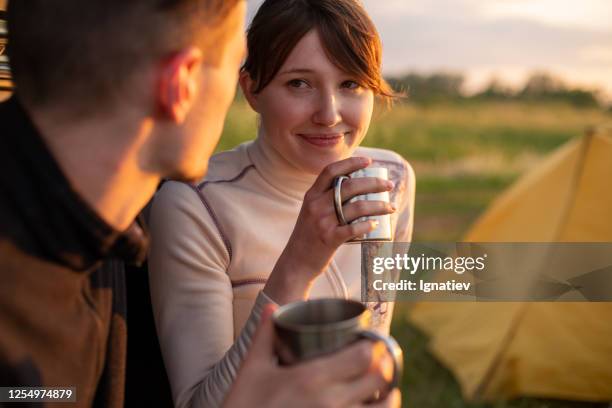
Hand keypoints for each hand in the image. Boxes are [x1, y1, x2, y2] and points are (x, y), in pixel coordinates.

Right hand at [222, 305, 399, 407]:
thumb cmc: (243, 407)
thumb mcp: (251, 370)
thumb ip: (265, 336)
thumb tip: (273, 308)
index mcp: (312, 377)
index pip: (363, 356)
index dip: (374, 347)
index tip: (370, 342)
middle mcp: (331, 402)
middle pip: (380, 378)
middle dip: (384, 366)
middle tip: (379, 360)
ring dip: (389, 396)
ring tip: (382, 389)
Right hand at [264, 157, 395, 303]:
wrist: (296, 262)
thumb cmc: (308, 236)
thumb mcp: (310, 212)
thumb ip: (325, 198)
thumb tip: (352, 185)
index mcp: (311, 195)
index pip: (331, 171)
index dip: (351, 162)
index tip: (369, 161)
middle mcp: (316, 205)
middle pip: (350, 186)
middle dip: (374, 183)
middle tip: (389, 186)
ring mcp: (322, 222)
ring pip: (357, 207)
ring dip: (378, 205)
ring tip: (390, 207)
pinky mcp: (329, 239)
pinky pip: (354, 228)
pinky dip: (367, 225)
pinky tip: (376, 224)